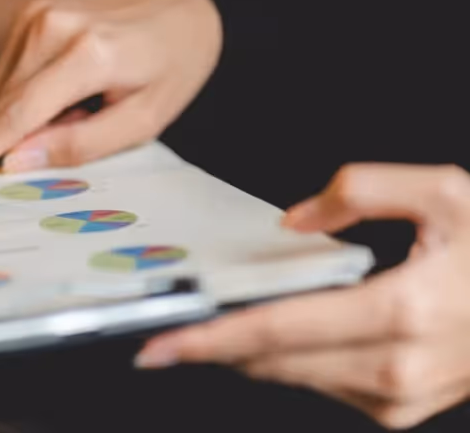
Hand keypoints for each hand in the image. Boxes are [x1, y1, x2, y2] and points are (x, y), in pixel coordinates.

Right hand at [0, 0, 220, 190]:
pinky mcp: (29, 13)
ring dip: (26, 116)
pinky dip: (27, 95)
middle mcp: (52, 26)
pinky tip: (68, 86)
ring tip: (82, 102)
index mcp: (87, 54)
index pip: (16, 115)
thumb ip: (79, 145)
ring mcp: (36, 14)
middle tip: (84, 122)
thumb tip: (14, 161)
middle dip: (22, 136)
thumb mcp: (142, 122)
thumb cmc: (170, 69)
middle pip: (0, 107)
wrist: (182, 9)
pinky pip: (5, 75)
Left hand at [135, 163, 469, 429]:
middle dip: (214, 346)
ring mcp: (399, 397)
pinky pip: (322, 384)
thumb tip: (292, 221)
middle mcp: (395, 368)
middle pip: (272, 362)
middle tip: (167, 328)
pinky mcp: (400, 409)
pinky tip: (276, 332)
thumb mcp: (444, 191)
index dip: (210, 338)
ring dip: (248, 352)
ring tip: (212, 323)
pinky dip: (290, 359)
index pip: (276, 331)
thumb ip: (360, 189)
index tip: (158, 342)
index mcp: (400, 313)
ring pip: (292, 377)